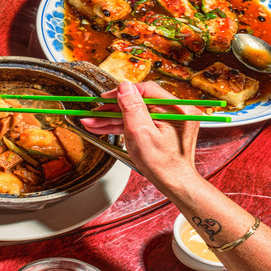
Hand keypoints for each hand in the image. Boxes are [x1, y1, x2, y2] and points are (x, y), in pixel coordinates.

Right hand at [80, 81, 200, 180]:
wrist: (174, 183)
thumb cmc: (163, 165)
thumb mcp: (140, 134)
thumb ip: (132, 107)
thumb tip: (124, 87)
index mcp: (176, 109)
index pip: (146, 90)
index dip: (123, 92)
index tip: (106, 97)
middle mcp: (176, 111)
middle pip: (139, 102)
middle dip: (114, 109)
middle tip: (95, 112)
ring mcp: (170, 120)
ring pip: (137, 113)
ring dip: (114, 118)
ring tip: (93, 122)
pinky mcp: (164, 127)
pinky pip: (141, 121)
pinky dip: (124, 125)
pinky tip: (105, 126)